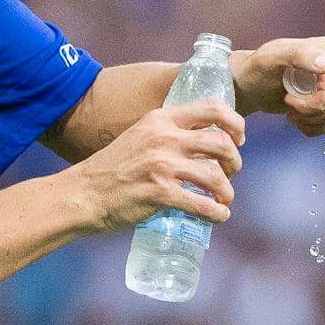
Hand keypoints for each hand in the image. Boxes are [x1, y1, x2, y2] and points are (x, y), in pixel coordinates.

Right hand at [69, 99, 242, 231]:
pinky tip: (219, 216)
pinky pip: (202, 204)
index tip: (239, 138)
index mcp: (161, 119)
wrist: (84, 193)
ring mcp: (163, 166)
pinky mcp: (160, 194)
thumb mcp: (140, 135)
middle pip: (221, 143)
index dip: (235, 122)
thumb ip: (168, 134)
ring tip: (225, 198)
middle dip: (234, 160)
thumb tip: (201, 143)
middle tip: (231, 172)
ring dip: (227, 190)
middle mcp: (164, 138)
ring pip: (216, 176)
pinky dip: (217, 213)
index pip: (212, 108)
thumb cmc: (113, 167)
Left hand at [236, 36, 324, 135]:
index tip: (288, 99)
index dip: (311, 105)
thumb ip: (299, 54)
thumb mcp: (271, 58)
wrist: (255, 83)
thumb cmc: (259, 68)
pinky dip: (316, 126)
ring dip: (313, 121)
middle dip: (310, 113)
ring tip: (293, 111)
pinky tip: (299, 117)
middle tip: (289, 105)